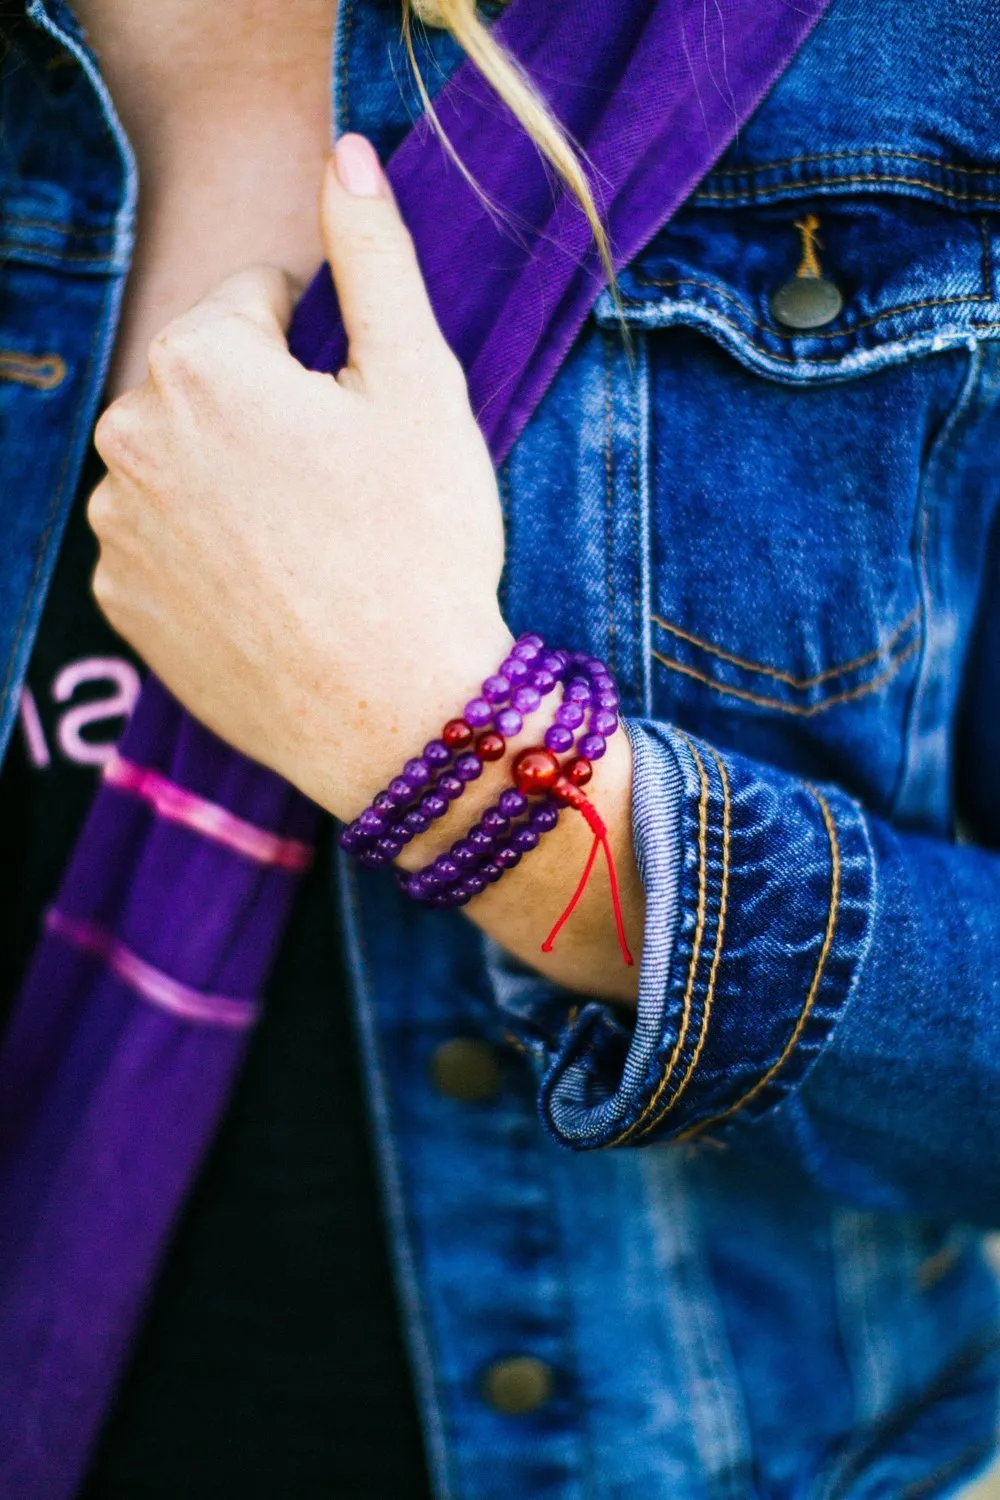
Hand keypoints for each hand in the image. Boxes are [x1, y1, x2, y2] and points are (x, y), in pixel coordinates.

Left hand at [89, 134, 512, 818]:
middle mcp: (129, 434)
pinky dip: (209, 549)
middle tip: (346, 485)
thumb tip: (348, 154)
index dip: (325, 347)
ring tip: (313, 543)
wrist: (398, 716)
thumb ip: (375, 256)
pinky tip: (273, 588)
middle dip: (271, 408)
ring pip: (183, 460)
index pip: (256, 297)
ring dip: (236, 477)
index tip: (365, 413)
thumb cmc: (421, 545)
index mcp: (199, 358)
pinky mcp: (120, 602)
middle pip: (211, 380)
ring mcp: (116, 528)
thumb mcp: (421, 385)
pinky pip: (163, 541)